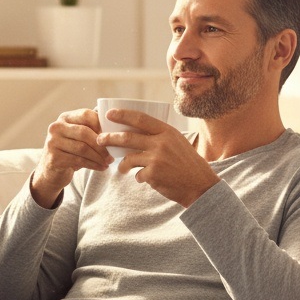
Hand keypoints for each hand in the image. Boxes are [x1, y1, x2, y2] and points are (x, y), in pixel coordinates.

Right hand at [30, 108, 111, 207]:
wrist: (52, 172)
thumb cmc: (70, 151)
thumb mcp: (77, 137)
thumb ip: (91, 128)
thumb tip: (116, 122)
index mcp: (64, 118)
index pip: (86, 115)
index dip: (101, 124)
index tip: (113, 136)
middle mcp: (56, 127)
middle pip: (84, 132)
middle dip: (101, 144)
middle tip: (112, 154)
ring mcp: (52, 142)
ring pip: (82, 148)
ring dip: (98, 157)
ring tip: (108, 162)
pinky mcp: (53, 158)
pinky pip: (78, 160)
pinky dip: (93, 165)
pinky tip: (101, 168)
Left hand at [95, 108, 219, 206]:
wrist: (200, 185)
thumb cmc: (187, 163)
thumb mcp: (177, 142)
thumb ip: (159, 136)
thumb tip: (134, 131)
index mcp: (167, 131)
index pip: (140, 118)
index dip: (122, 115)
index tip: (110, 114)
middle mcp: (161, 142)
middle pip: (127, 137)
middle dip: (110, 138)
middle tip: (99, 140)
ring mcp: (156, 159)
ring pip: (129, 158)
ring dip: (123, 165)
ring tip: (121, 168)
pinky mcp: (153, 174)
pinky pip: (137, 175)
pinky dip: (139, 178)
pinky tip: (146, 179)